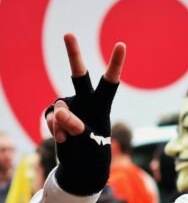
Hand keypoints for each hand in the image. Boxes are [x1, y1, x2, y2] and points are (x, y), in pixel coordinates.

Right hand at [46, 34, 125, 194]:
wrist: (82, 168)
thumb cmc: (94, 153)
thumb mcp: (90, 141)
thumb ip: (75, 125)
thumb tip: (60, 114)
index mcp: (102, 105)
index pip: (110, 82)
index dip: (115, 64)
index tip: (121, 44)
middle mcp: (85, 102)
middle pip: (79, 76)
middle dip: (73, 54)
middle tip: (68, 34)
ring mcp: (69, 108)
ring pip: (61, 109)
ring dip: (66, 124)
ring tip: (75, 136)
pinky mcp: (55, 117)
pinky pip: (51, 119)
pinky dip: (56, 131)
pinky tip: (64, 140)